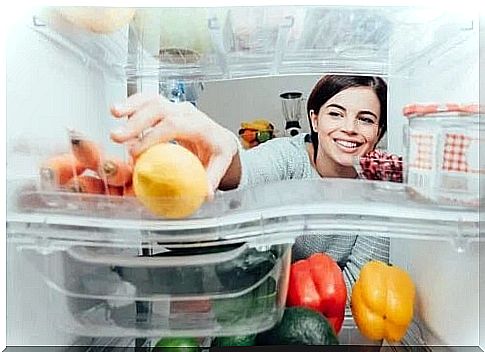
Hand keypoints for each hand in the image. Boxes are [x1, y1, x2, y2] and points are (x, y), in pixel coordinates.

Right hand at [110, 93, 238, 196]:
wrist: (219, 137)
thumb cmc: (217, 151)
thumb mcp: (220, 164)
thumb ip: (211, 178)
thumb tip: (205, 194)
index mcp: (201, 126)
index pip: (175, 126)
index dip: (153, 137)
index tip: (136, 152)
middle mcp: (188, 113)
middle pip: (160, 109)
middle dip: (136, 122)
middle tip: (117, 137)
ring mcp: (176, 107)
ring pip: (152, 100)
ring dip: (131, 106)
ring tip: (113, 114)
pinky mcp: (166, 106)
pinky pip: (148, 100)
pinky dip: (132, 103)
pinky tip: (118, 111)